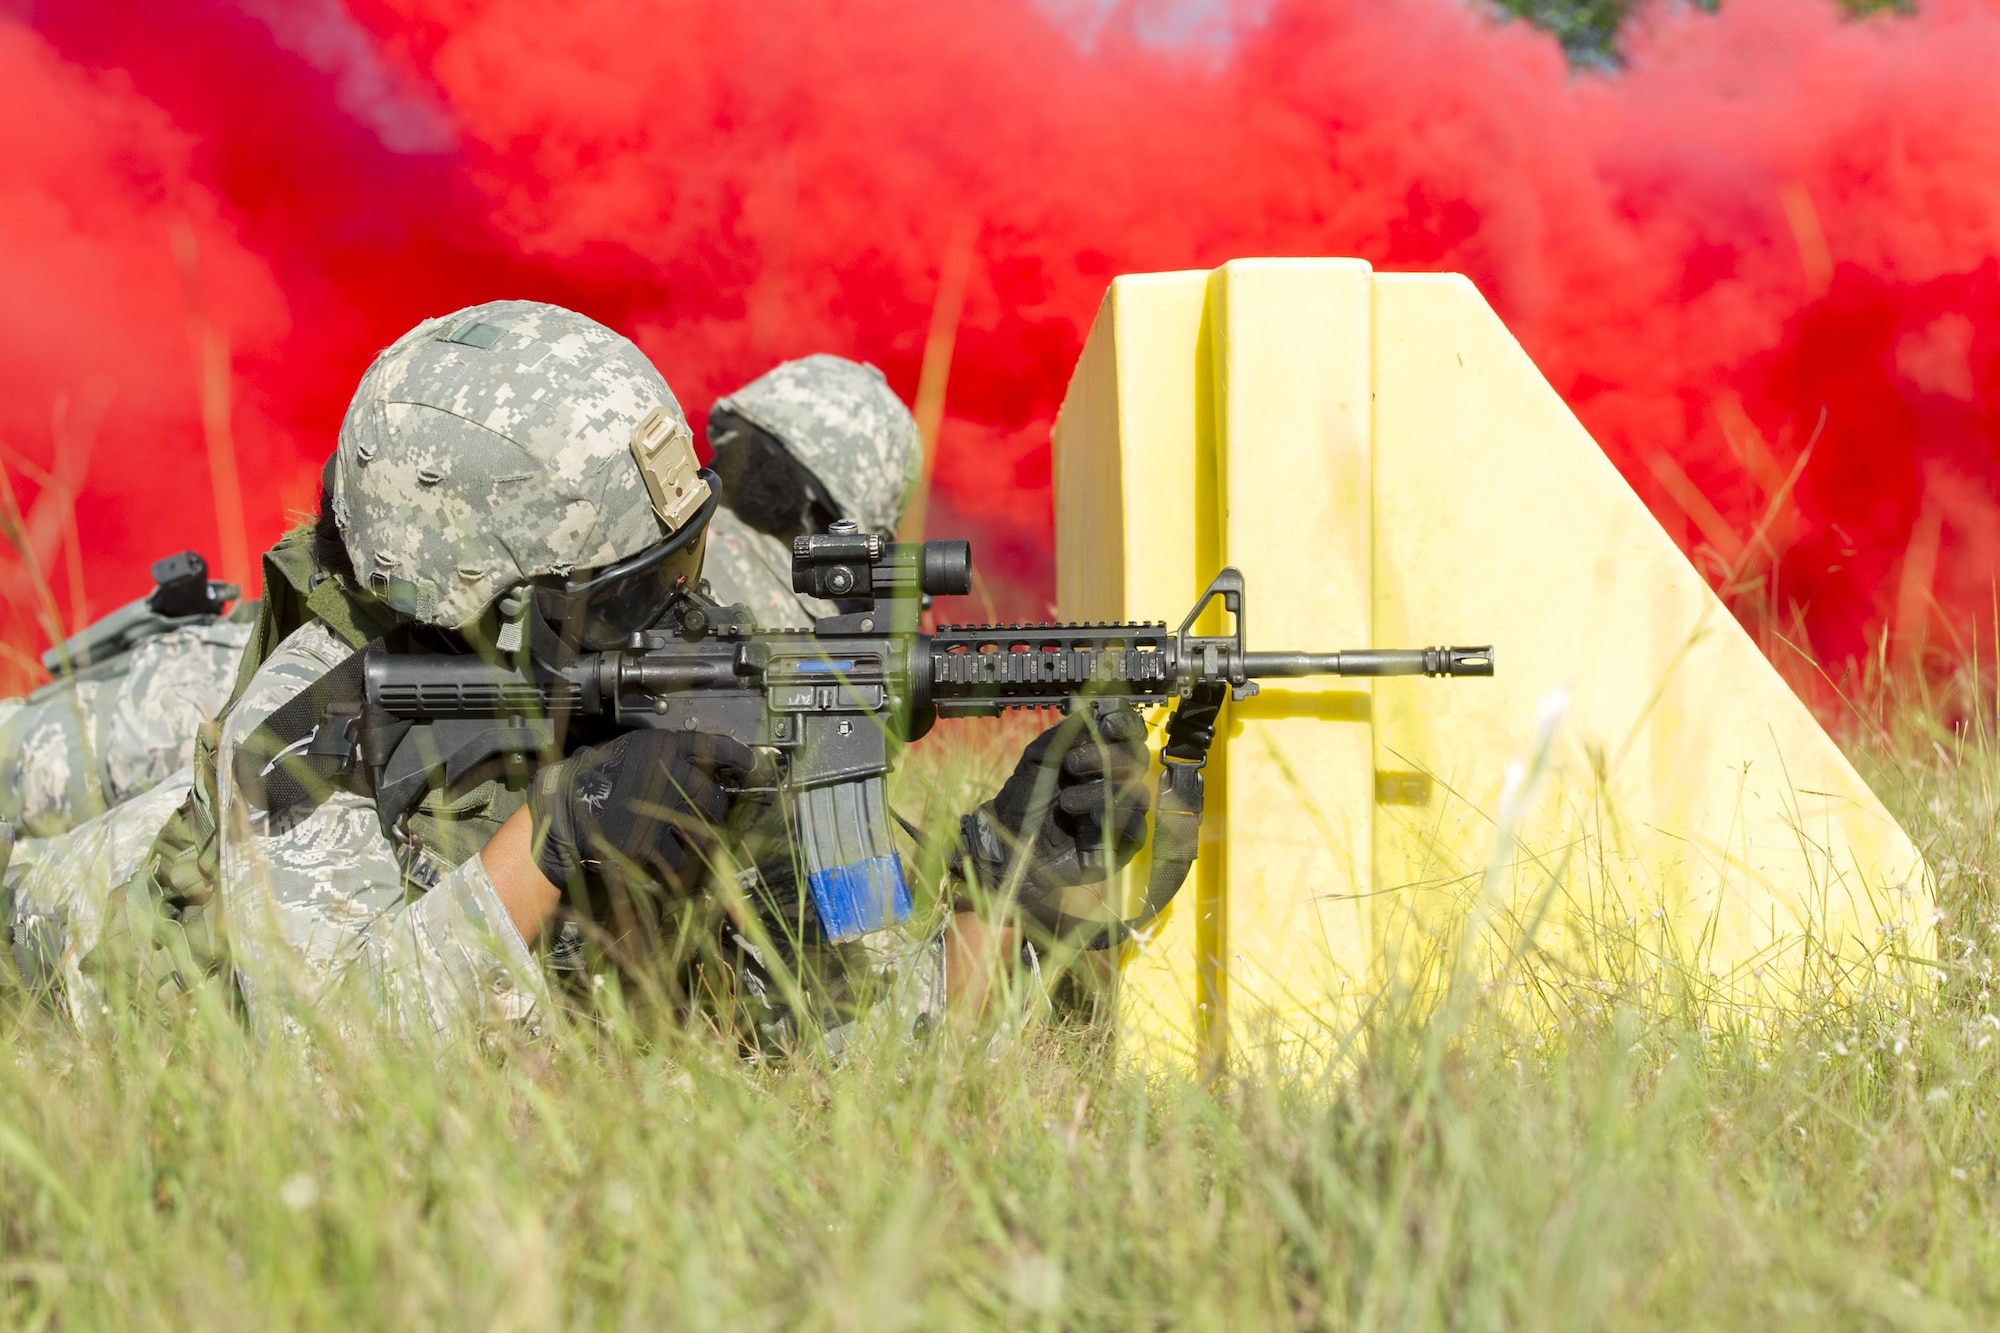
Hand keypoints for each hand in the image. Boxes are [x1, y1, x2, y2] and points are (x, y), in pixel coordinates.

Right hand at [527, 729, 753, 934]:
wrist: (560, 811)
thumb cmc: (591, 779)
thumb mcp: (629, 752)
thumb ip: (662, 757)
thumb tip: (699, 767)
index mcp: (663, 747)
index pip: (715, 745)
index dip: (738, 757)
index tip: (752, 765)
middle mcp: (668, 774)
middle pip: (714, 798)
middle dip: (717, 814)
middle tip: (710, 822)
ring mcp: (660, 809)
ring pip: (704, 832)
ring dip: (704, 843)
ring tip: (697, 847)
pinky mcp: (649, 843)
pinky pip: (680, 860)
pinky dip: (679, 867)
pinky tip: (673, 867)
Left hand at [958, 707, 1152, 902]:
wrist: (1009, 844)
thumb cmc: (1023, 802)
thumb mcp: (1038, 759)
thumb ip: (1063, 735)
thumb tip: (1090, 714)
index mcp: (1097, 758)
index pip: (1127, 735)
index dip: (1125, 725)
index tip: (1109, 724)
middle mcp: (1113, 782)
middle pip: (1137, 761)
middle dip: (1108, 758)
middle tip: (1072, 764)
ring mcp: (1119, 813)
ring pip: (1137, 795)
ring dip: (1101, 793)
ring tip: (1067, 803)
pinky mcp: (1120, 844)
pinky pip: (1136, 830)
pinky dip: (1115, 820)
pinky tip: (1090, 820)